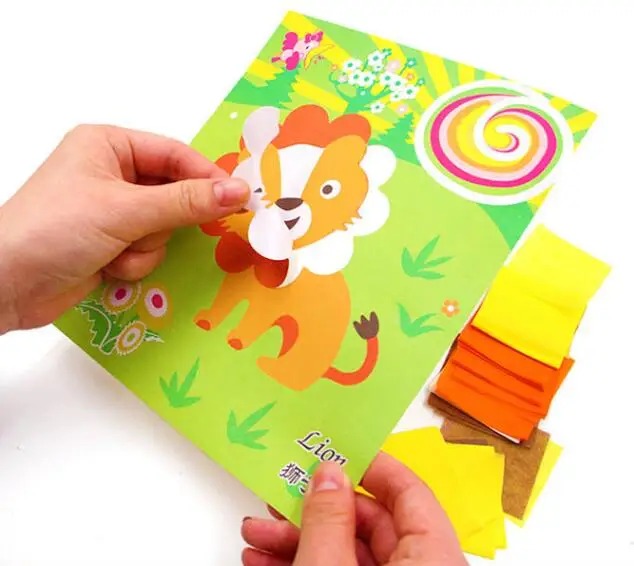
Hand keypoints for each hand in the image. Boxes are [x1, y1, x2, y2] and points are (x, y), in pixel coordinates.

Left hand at [0, 125, 248, 332]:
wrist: (6, 285)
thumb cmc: (55, 230)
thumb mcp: (125, 210)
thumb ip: (186, 202)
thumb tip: (239, 191)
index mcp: (108, 146)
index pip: (175, 155)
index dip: (206, 177)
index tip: (237, 199)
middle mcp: (111, 174)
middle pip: (173, 193)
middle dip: (164, 220)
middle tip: (157, 229)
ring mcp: (112, 211)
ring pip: (164, 228)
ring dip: (146, 246)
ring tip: (115, 250)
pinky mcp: (111, 243)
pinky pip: (148, 250)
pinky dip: (134, 262)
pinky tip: (107, 266)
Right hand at [242, 452, 466, 565]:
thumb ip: (329, 518)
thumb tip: (327, 473)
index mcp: (433, 557)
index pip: (409, 491)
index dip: (370, 466)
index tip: (334, 453)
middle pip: (369, 523)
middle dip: (314, 510)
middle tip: (280, 498)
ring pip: (348, 552)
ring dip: (298, 539)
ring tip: (257, 536)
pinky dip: (304, 565)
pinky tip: (267, 561)